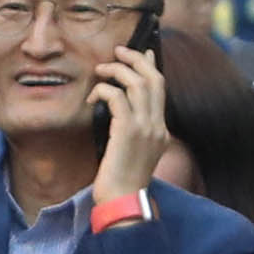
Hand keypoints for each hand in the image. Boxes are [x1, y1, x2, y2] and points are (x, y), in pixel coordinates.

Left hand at [84, 38, 174, 205]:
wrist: (123, 202)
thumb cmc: (122, 183)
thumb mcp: (134, 155)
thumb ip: (133, 134)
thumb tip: (120, 116)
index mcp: (161, 131)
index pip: (161, 89)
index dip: (151, 66)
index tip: (142, 51)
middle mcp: (157, 126)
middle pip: (153, 78)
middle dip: (136, 59)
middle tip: (118, 51)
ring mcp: (145, 128)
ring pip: (137, 83)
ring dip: (117, 70)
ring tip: (100, 70)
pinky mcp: (128, 131)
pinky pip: (117, 97)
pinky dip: (104, 90)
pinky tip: (92, 97)